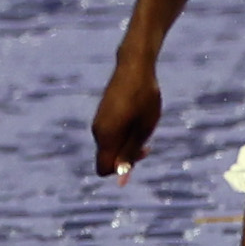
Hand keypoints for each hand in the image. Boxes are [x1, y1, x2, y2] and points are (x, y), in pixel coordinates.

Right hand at [92, 55, 162, 179]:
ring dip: (126, 145)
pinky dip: (123, 135)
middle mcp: (97, 131)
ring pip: (110, 147)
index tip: (139, 154)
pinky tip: (137, 119)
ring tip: (144, 127)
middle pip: (107, 159)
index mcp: (106, 136)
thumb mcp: (143, 129)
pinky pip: (110, 135)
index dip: (120, 170)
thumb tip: (120, 179)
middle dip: (126, 158)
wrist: (134, 66)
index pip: (103, 169)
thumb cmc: (144, 98)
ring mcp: (98, 122)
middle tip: (147, 144)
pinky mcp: (102, 115)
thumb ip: (131, 153)